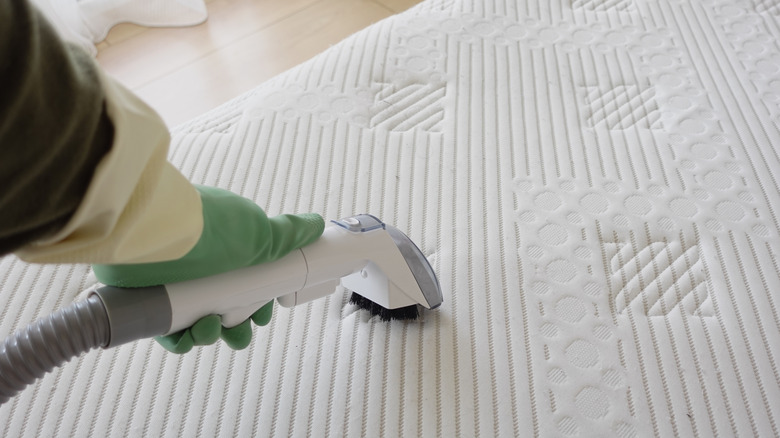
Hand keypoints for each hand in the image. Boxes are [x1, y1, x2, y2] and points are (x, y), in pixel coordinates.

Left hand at [92, 185, 324, 352]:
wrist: (151, 233)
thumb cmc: (208, 229)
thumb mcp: (258, 233)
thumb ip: (288, 236)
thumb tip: (316, 225)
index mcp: (227, 249)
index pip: (248, 283)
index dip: (258, 303)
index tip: (263, 313)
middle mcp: (200, 265)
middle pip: (225, 307)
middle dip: (238, 326)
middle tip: (240, 331)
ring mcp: (174, 283)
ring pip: (199, 322)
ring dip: (211, 334)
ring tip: (210, 329)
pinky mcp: (150, 300)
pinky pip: (169, 331)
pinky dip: (182, 338)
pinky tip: (188, 334)